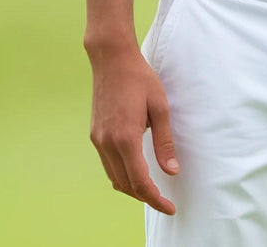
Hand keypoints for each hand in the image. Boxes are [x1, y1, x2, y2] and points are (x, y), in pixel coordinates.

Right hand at [87, 43, 178, 214]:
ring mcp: (98, 139)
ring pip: (114, 178)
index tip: (169, 207)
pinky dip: (121, 174)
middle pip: (126, 185)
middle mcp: (108, 143)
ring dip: (132, 188)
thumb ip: (164, 142)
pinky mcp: (95, 134)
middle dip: (145, 196)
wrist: (111, 59)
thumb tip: (172, 171)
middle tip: (164, 200)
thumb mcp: (160, 107)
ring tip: (151, 189)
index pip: (140, 182)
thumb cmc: (139, 78)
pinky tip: (134, 170)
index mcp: (126, 138)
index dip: (156, 199)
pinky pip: (107, 165)